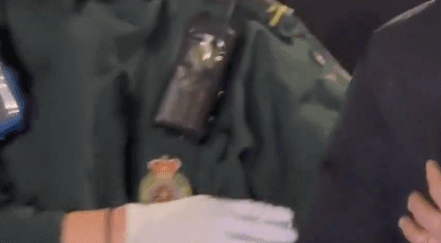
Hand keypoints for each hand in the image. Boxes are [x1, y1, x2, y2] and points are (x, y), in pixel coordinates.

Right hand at [124, 196, 296, 242]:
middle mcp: (220, 226)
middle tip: (294, 235)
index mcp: (219, 208)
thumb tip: (253, 217)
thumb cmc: (176, 215)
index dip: (273, 215)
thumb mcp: (204, 205)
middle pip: (255, 232)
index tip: (289, 217)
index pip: (253, 211)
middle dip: (277, 235)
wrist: (146, 231)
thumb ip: (228, 211)